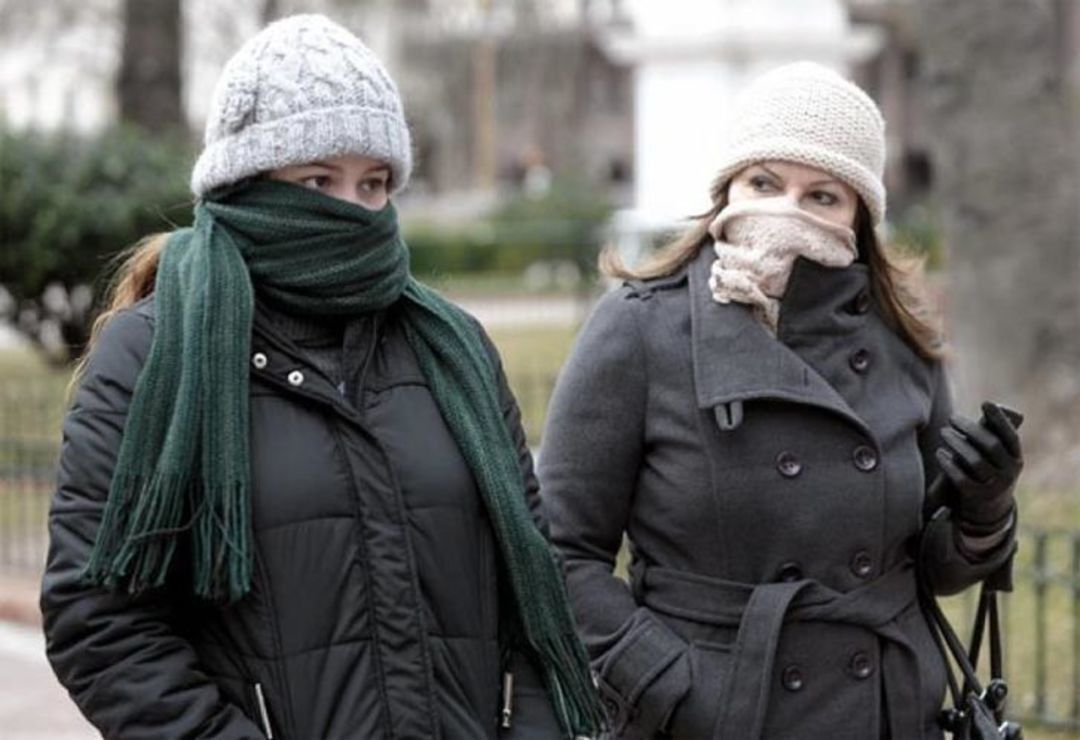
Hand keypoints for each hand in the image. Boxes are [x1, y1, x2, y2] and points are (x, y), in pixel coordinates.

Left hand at [935, 402, 1022, 533]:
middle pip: (990, 445)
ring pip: (975, 461)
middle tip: (952, 418)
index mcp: (1016, 459)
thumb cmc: (989, 472)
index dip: (999, 419)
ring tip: (943, 432)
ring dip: (957, 443)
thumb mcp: (998, 458)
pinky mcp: (977, 497)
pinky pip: (961, 478)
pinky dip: (949, 464)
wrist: (989, 510)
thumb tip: (991, 408)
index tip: (985, 403)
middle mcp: (1009, 473)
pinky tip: (939, 453)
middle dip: (970, 428)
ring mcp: (994, 486)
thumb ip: (993, 438)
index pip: (1010, 436)